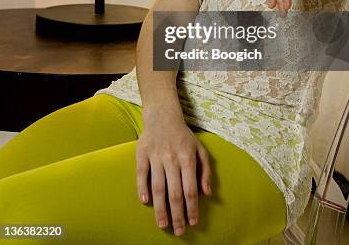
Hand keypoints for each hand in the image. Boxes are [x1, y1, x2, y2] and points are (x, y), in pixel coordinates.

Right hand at [136, 115, 211, 236]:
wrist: (163, 116)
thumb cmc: (184, 136)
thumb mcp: (200, 149)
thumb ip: (206, 171)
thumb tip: (207, 193)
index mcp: (188, 158)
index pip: (190, 189)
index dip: (192, 208)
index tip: (193, 222)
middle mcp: (172, 159)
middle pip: (174, 192)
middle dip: (178, 215)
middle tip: (179, 231)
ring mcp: (156, 156)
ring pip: (158, 187)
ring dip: (160, 208)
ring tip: (163, 224)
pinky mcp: (142, 154)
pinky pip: (141, 173)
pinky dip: (143, 187)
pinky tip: (145, 201)